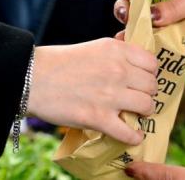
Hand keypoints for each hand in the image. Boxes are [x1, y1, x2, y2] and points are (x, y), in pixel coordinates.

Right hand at [27, 38, 157, 144]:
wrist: (32, 78)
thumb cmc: (59, 62)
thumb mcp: (94, 47)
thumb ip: (117, 53)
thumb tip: (136, 61)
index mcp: (116, 50)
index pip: (152, 63)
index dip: (149, 73)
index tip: (142, 80)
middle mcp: (118, 70)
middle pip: (152, 85)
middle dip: (147, 93)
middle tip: (137, 98)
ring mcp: (110, 95)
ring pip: (147, 106)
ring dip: (143, 113)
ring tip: (135, 114)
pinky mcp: (98, 118)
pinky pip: (129, 132)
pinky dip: (134, 137)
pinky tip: (132, 135)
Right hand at [114, 0, 184, 66]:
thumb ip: (176, 6)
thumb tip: (152, 16)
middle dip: (126, 5)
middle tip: (127, 12)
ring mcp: (163, 21)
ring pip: (138, 22)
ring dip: (129, 25)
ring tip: (128, 30)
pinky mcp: (167, 40)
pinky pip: (149, 41)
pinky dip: (138, 43)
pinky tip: (130, 44)